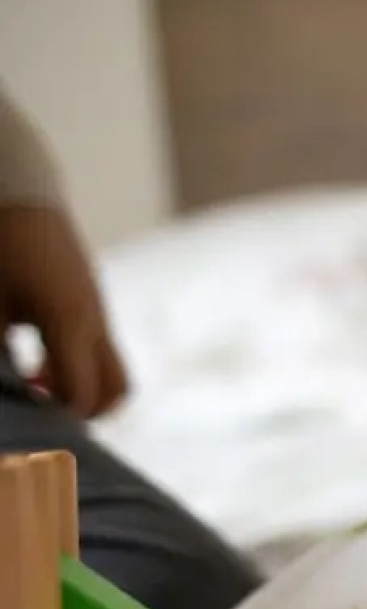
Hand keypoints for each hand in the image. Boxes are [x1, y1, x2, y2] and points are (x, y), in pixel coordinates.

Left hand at [0, 204, 127, 417]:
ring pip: (112, 370)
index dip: (57, 418)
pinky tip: (37, 353)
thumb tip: (5, 392)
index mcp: (69, 323)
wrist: (15, 186)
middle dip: (83, 411)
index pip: (81, 394)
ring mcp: (97, 310)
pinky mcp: (91, 300)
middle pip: (114, 391)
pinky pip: (99, 347)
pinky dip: (77, 364)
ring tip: (37, 381)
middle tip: (41, 407)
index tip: (29, 422)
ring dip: (84, 386)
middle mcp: (93, 321)